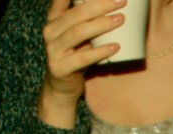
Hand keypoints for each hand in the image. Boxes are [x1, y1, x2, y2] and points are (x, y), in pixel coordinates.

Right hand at [39, 0, 124, 127]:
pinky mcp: (60, 68)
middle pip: (76, 14)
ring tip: (120, 20)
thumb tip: (115, 6)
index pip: (61, 0)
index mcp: (54, 20)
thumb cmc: (76, 56)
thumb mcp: (79, 36)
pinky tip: (115, 47)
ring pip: (78, 33)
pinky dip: (100, 52)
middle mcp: (50, 32)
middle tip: (121, 1)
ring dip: (101, 25)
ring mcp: (53, 50)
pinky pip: (82, 58)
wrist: (62, 87)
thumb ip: (88, 20)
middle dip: (100, 5)